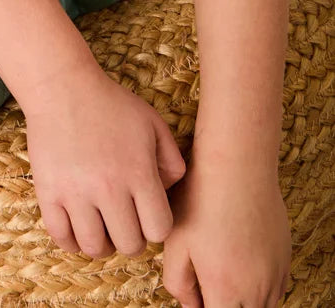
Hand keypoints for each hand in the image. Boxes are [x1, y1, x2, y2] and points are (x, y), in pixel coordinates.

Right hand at [23, 62, 186, 256]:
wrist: (61, 86)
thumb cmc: (110, 104)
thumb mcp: (152, 124)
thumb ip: (172, 161)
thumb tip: (167, 194)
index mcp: (138, 173)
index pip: (159, 230)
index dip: (156, 226)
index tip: (146, 215)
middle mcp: (108, 188)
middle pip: (128, 244)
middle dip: (131, 238)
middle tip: (124, 222)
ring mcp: (75, 192)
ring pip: (94, 247)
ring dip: (102, 243)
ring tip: (100, 226)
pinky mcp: (48, 191)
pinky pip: (61, 237)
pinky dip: (71, 240)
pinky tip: (77, 225)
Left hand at [162, 156, 290, 306]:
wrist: (236, 165)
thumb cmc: (201, 199)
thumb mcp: (174, 241)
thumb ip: (178, 282)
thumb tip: (190, 302)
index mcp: (224, 289)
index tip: (195, 294)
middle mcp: (255, 289)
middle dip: (222, 305)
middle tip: (205, 283)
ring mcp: (274, 274)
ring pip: (261, 306)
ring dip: (242, 300)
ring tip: (221, 271)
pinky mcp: (284, 258)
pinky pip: (276, 289)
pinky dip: (259, 288)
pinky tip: (241, 263)